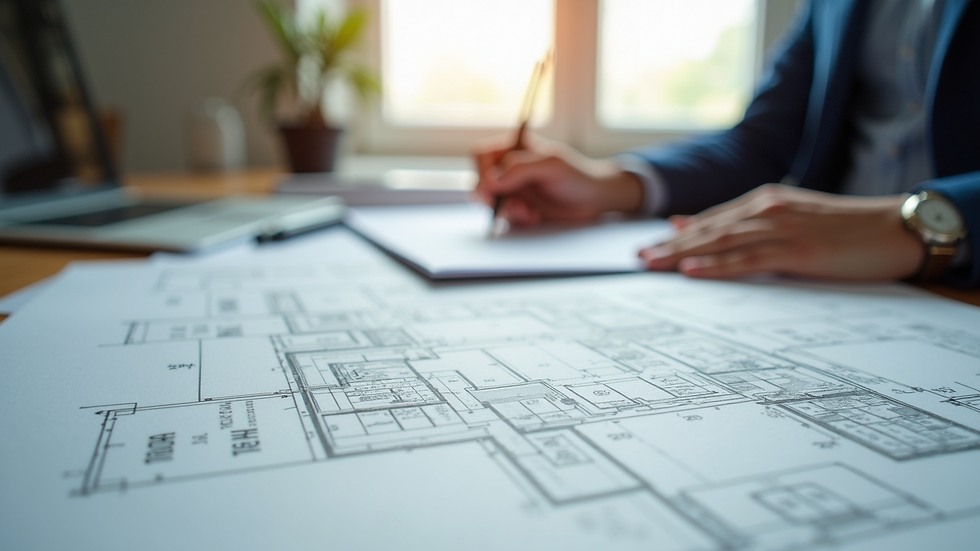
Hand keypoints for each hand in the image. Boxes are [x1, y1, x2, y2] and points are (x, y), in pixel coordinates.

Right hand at [472, 134, 643, 226]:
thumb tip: (491, 181)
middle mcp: (509, 167)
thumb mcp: (550, 165)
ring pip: (490, 201)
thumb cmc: (577, 175)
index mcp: (515, 148)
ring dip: (506, 210)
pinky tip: (533, 217)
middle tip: (511, 206)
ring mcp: (513, 187)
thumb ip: (519, 168)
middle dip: (493, 197)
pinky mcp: (518, 205)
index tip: (493, 188)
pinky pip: (503, 214)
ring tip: (528, 213)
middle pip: (480, 180)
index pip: (482, 155)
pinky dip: (515, 219)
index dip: (482, 171)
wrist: (594, 199)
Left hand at [639, 184, 924, 280]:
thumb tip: (711, 231)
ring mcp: (781, 229)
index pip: (713, 219)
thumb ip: (754, 225)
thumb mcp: (794, 221)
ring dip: (682, 253)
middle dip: (669, 244)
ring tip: (651, 264)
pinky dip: (717, 266)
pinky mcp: (797, 251)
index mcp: (766, 202)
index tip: (648, 245)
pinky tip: (692, 270)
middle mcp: (767, 210)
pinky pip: (749, 260)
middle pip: (708, 229)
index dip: (678, 233)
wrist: (894, 228)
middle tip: (636, 257)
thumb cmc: (846, 230)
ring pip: (721, 242)